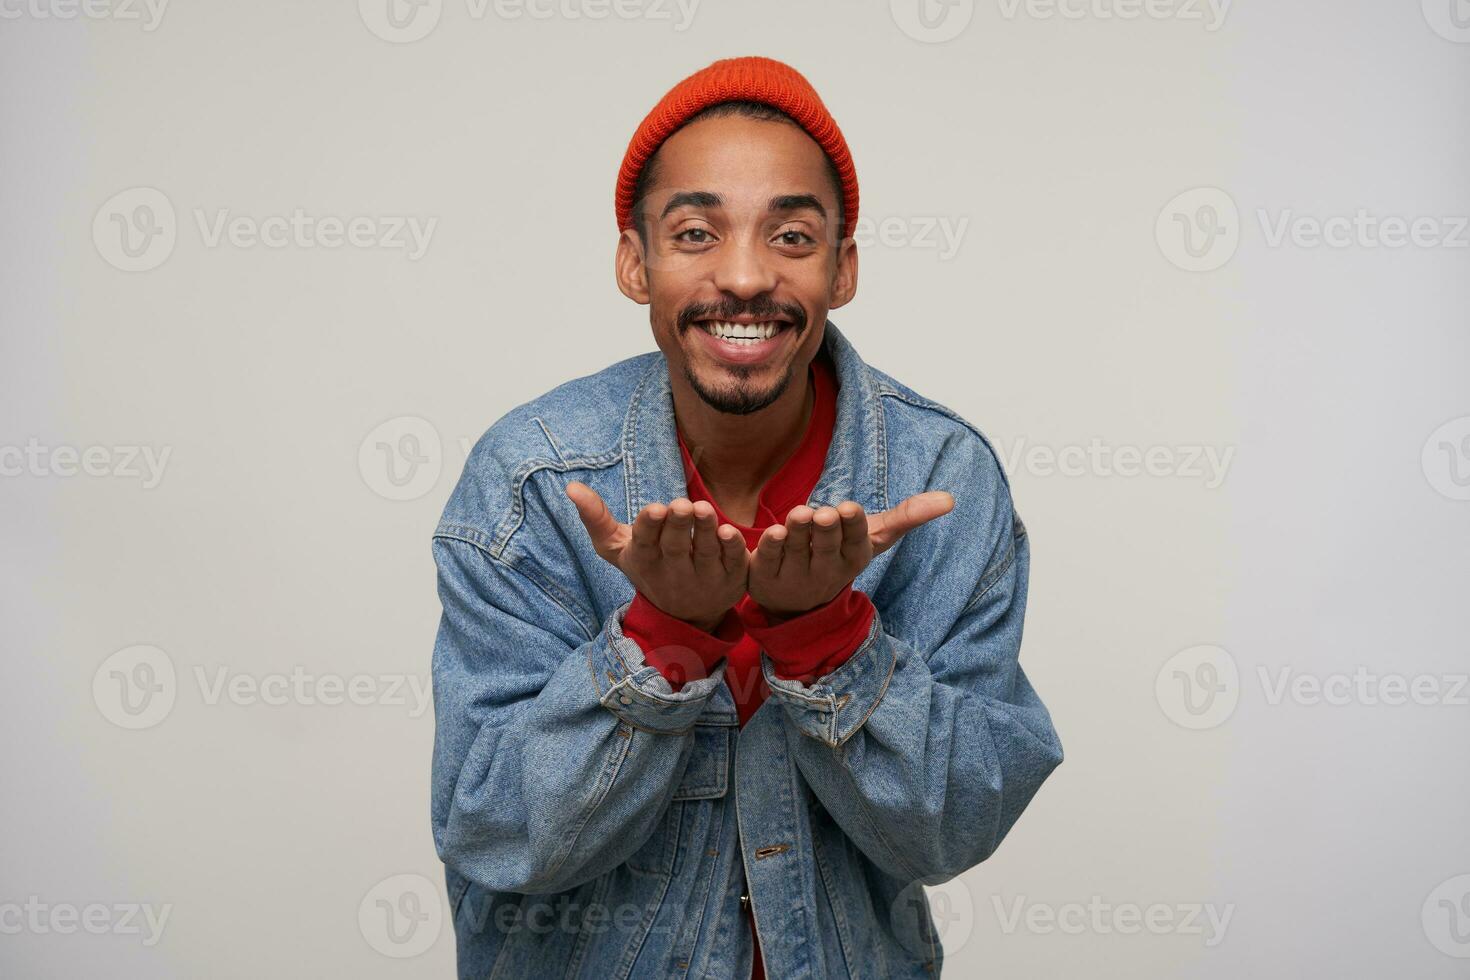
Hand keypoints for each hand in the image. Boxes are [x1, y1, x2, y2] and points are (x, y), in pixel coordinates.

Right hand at [566, 481, 747, 631]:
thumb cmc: (650, 567)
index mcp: (645, 560)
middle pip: (675, 547)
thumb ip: (597, 519)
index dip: (650, 526)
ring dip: (705, 530)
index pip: (645, 543)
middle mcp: (674, 572)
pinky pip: (734, 563)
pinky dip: (732, 548)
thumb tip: (571, 487)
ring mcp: (704, 578)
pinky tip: (728, 531)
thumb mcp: (620, 549)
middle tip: (680, 504)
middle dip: (677, 525)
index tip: (655, 509)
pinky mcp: (732, 579)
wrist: (687, 615)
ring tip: (702, 509)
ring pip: (706, 553)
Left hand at [747, 492, 954, 620]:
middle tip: (826, 513)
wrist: (795, 601)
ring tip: (799, 514)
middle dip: (827, 530)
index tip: (850, 509)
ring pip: (797, 551)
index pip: (855, 542)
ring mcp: (794, 575)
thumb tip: (950, 499)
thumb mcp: (872, 539)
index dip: (853, 526)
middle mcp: (825, 569)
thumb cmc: (839, 555)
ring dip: (798, 532)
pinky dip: (768, 546)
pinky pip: (766, 560)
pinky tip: (771, 533)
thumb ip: (906, 517)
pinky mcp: (765, 577)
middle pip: (826, 547)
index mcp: (852, 557)